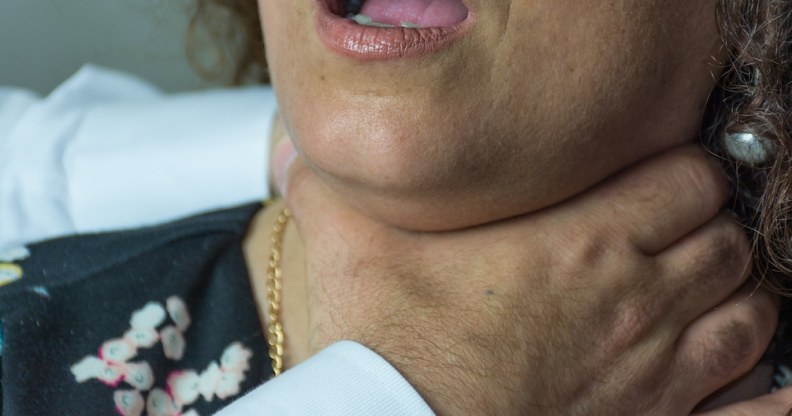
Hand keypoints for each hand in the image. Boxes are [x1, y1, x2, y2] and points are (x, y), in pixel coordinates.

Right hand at [274, 137, 777, 414]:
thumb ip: (332, 186)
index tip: (654, 175)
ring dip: (730, 291)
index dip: (681, 169)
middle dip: (707, 226)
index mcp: (580, 242)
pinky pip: (743, 385)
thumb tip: (297, 154)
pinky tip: (708, 352)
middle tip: (671, 228)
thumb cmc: (388, 347)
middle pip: (726, 239)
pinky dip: (742, 364)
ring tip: (692, 287)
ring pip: (748, 310)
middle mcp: (633, 298)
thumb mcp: (349, 246)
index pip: (689, 176)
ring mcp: (651, 366)